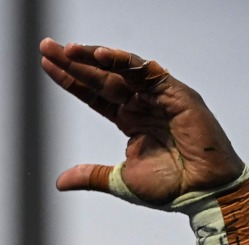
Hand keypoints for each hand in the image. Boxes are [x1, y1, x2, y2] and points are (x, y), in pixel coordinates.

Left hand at [39, 39, 243, 205]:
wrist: (202, 193)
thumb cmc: (171, 187)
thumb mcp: (120, 180)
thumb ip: (91, 175)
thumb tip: (60, 181)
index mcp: (129, 119)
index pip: (93, 93)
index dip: (70, 79)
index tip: (46, 65)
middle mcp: (142, 103)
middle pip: (101, 76)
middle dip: (73, 61)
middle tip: (47, 46)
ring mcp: (158, 96)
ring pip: (121, 69)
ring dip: (95, 56)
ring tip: (68, 49)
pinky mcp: (176, 94)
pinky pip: (147, 72)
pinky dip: (125, 62)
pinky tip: (102, 55)